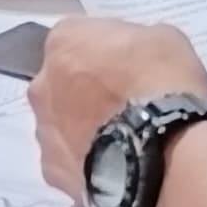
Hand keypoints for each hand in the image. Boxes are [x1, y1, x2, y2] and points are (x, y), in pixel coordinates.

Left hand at [25, 17, 206, 199]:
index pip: (78, 36)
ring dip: (84, 126)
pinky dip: (87, 159)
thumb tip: (131, 59)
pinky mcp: (53, 171)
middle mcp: (42, 84)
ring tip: (122, 139)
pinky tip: (116, 164)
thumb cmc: (164, 86)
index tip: (129, 63)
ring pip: (61, 122)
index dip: (106, 49)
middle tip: (125, 102)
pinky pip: (70, 158)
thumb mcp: (164, 40)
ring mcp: (44, 131)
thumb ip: (135, 43)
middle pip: (62, 80)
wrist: (164, 158)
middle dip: (87, 88)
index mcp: (64, 42)